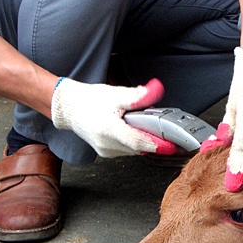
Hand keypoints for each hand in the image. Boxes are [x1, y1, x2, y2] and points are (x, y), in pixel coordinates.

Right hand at [51, 78, 176, 156]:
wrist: (70, 107)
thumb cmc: (90, 100)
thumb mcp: (116, 94)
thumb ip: (138, 95)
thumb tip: (156, 90)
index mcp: (109, 129)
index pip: (139, 142)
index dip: (158, 144)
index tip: (172, 145)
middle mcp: (107, 144)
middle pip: (139, 147)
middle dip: (154, 139)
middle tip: (165, 131)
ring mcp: (106, 151)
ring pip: (134, 150)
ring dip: (143, 140)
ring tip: (144, 126)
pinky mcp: (106, 152)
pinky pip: (127, 150)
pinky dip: (134, 142)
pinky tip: (132, 130)